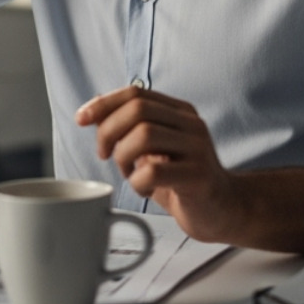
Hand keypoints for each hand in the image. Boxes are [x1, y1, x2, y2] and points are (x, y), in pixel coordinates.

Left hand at [77, 85, 243, 241]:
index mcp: (180, 111)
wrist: (222, 210)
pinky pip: (154, 172)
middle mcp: (191, 124)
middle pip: (137, 110)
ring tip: (129, 173)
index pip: (136, 93)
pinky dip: (138, 183)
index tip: (81, 119)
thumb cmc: (181, 180)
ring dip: (123, 158)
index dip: (103, 104)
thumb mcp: (154, 150)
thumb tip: (93, 108)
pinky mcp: (198, 177)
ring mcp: (198, 149)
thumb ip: (128, 129)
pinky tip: (146, 190)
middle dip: (108, 132)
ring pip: (143, 135)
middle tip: (105, 155)